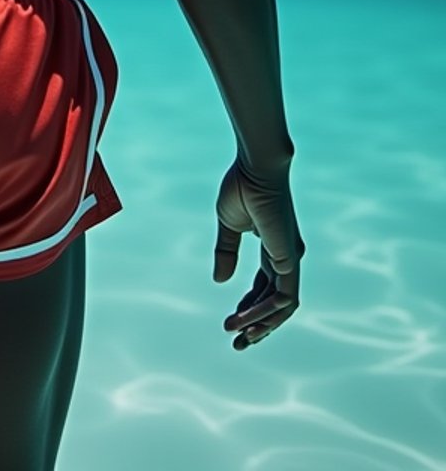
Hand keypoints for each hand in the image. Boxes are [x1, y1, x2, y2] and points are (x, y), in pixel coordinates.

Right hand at [213, 157, 304, 348]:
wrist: (255, 166)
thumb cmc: (242, 185)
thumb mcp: (228, 225)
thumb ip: (226, 252)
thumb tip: (219, 281)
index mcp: (274, 247)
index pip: (266, 287)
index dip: (250, 307)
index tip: (231, 321)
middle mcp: (287, 257)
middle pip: (276, 302)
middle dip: (257, 325)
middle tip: (237, 343)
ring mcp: (290, 259)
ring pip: (282, 307)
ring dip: (259, 324)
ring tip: (236, 337)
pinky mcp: (290, 260)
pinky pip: (282, 299)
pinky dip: (263, 313)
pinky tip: (242, 320)